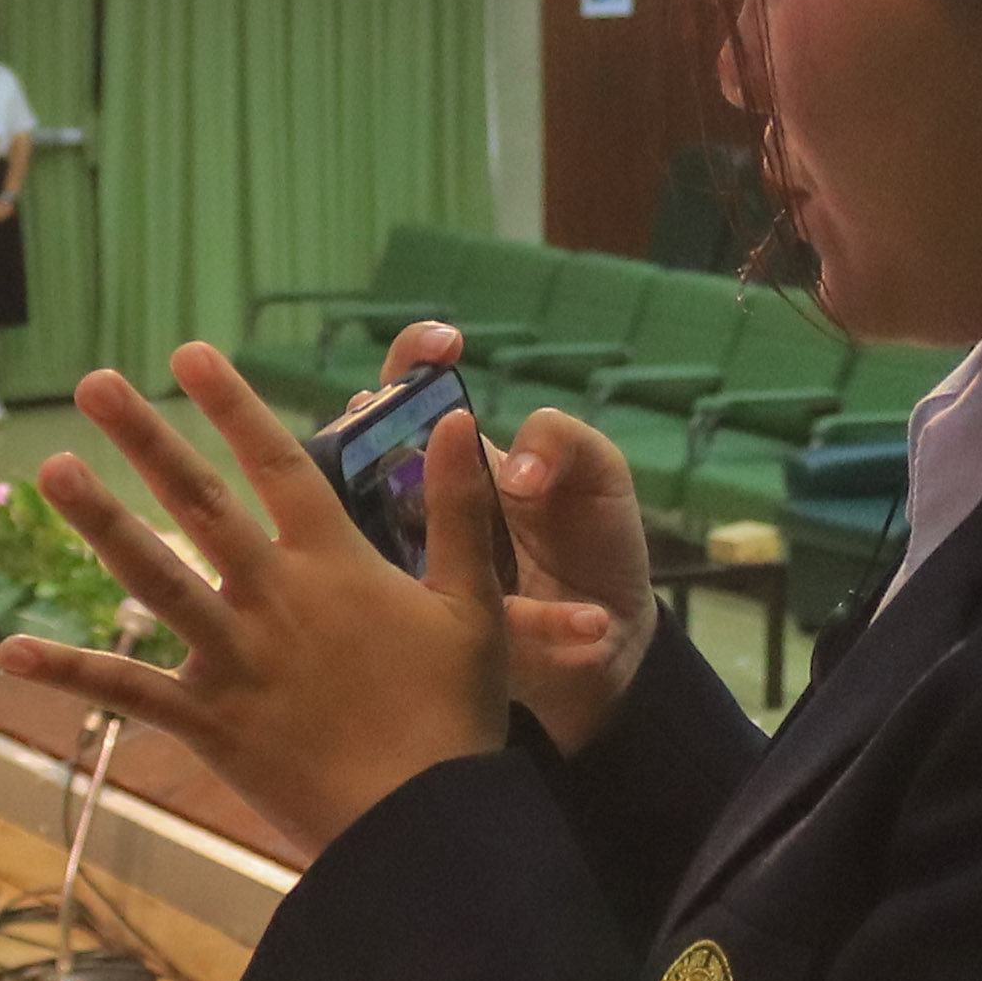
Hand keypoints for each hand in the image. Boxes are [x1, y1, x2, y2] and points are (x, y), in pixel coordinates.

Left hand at [0, 343, 514, 858]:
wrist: (426, 821)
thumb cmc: (455, 714)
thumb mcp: (475, 604)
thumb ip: (460, 509)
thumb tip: (449, 419)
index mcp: (335, 563)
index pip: (278, 463)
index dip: (233, 405)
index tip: (188, 354)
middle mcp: (274, 597)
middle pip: (201, 502)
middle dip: (146, 438)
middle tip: (93, 384)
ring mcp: (234, 657)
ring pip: (155, 577)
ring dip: (101, 522)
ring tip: (52, 469)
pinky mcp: (209, 721)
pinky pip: (129, 692)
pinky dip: (71, 672)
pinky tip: (10, 650)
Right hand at [374, 319, 648, 748]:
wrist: (619, 631)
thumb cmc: (594, 536)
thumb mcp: (598, 473)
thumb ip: (562, 443)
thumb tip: (512, 477)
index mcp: (454, 460)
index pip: (408, 395)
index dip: (413, 361)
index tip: (445, 346)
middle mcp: (422, 510)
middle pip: (361, 465)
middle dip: (368, 446)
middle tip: (422, 451)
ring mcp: (423, 572)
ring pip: (387, 549)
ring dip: (426, 539)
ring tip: (498, 539)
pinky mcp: (452, 634)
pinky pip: (474, 629)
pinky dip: (539, 625)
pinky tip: (590, 623)